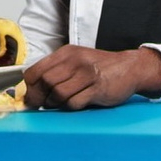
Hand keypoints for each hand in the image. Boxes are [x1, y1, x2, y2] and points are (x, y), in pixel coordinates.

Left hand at [22, 45, 160, 109]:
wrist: (131, 68)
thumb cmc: (100, 67)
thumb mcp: (77, 61)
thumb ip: (57, 70)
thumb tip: (33, 89)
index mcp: (67, 53)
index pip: (36, 70)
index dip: (30, 87)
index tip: (31, 97)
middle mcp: (75, 61)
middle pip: (45, 82)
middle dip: (40, 97)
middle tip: (43, 104)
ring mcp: (87, 74)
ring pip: (58, 93)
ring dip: (55, 103)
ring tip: (60, 104)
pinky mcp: (98, 88)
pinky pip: (74, 102)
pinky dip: (71, 107)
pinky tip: (76, 104)